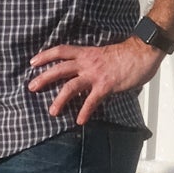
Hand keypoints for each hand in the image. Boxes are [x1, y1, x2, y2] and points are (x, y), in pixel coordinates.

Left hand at [26, 36, 164, 123]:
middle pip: (59, 69)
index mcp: (86, 53)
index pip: (61, 51)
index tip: (33, 62)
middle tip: (31, 87)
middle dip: (44, 78)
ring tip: (52, 111)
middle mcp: (87, 62)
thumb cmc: (126, 54)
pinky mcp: (106, 86)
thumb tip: (87, 74)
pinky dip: (85, 111)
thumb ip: (93, 63)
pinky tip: (79, 121)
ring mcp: (95, 74)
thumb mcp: (103, 54)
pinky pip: (91, 100)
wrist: (142, 52)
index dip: (46, 55)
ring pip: (71, 86)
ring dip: (59, 100)